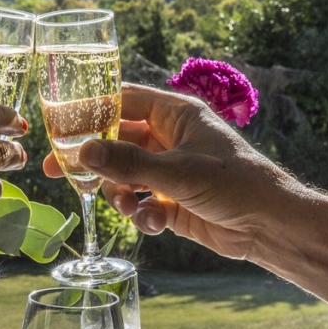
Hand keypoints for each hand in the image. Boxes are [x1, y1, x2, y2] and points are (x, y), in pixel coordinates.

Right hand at [43, 83, 289, 259]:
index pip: (123, 102)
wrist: (270, 226)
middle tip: (58, 171)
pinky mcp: (170, 203)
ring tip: (127, 208)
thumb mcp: (177, 172)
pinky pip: (139, 205)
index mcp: (175, 115)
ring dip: (119, 195)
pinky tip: (155, 224)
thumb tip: (82, 152)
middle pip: (116, 143)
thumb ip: (128, 163)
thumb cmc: (235, 183)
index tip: (60, 126)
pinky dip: (141, 216)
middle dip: (93, 161)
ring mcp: (168, 172)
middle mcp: (169, 140)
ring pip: (124, 178)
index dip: (90, 112)